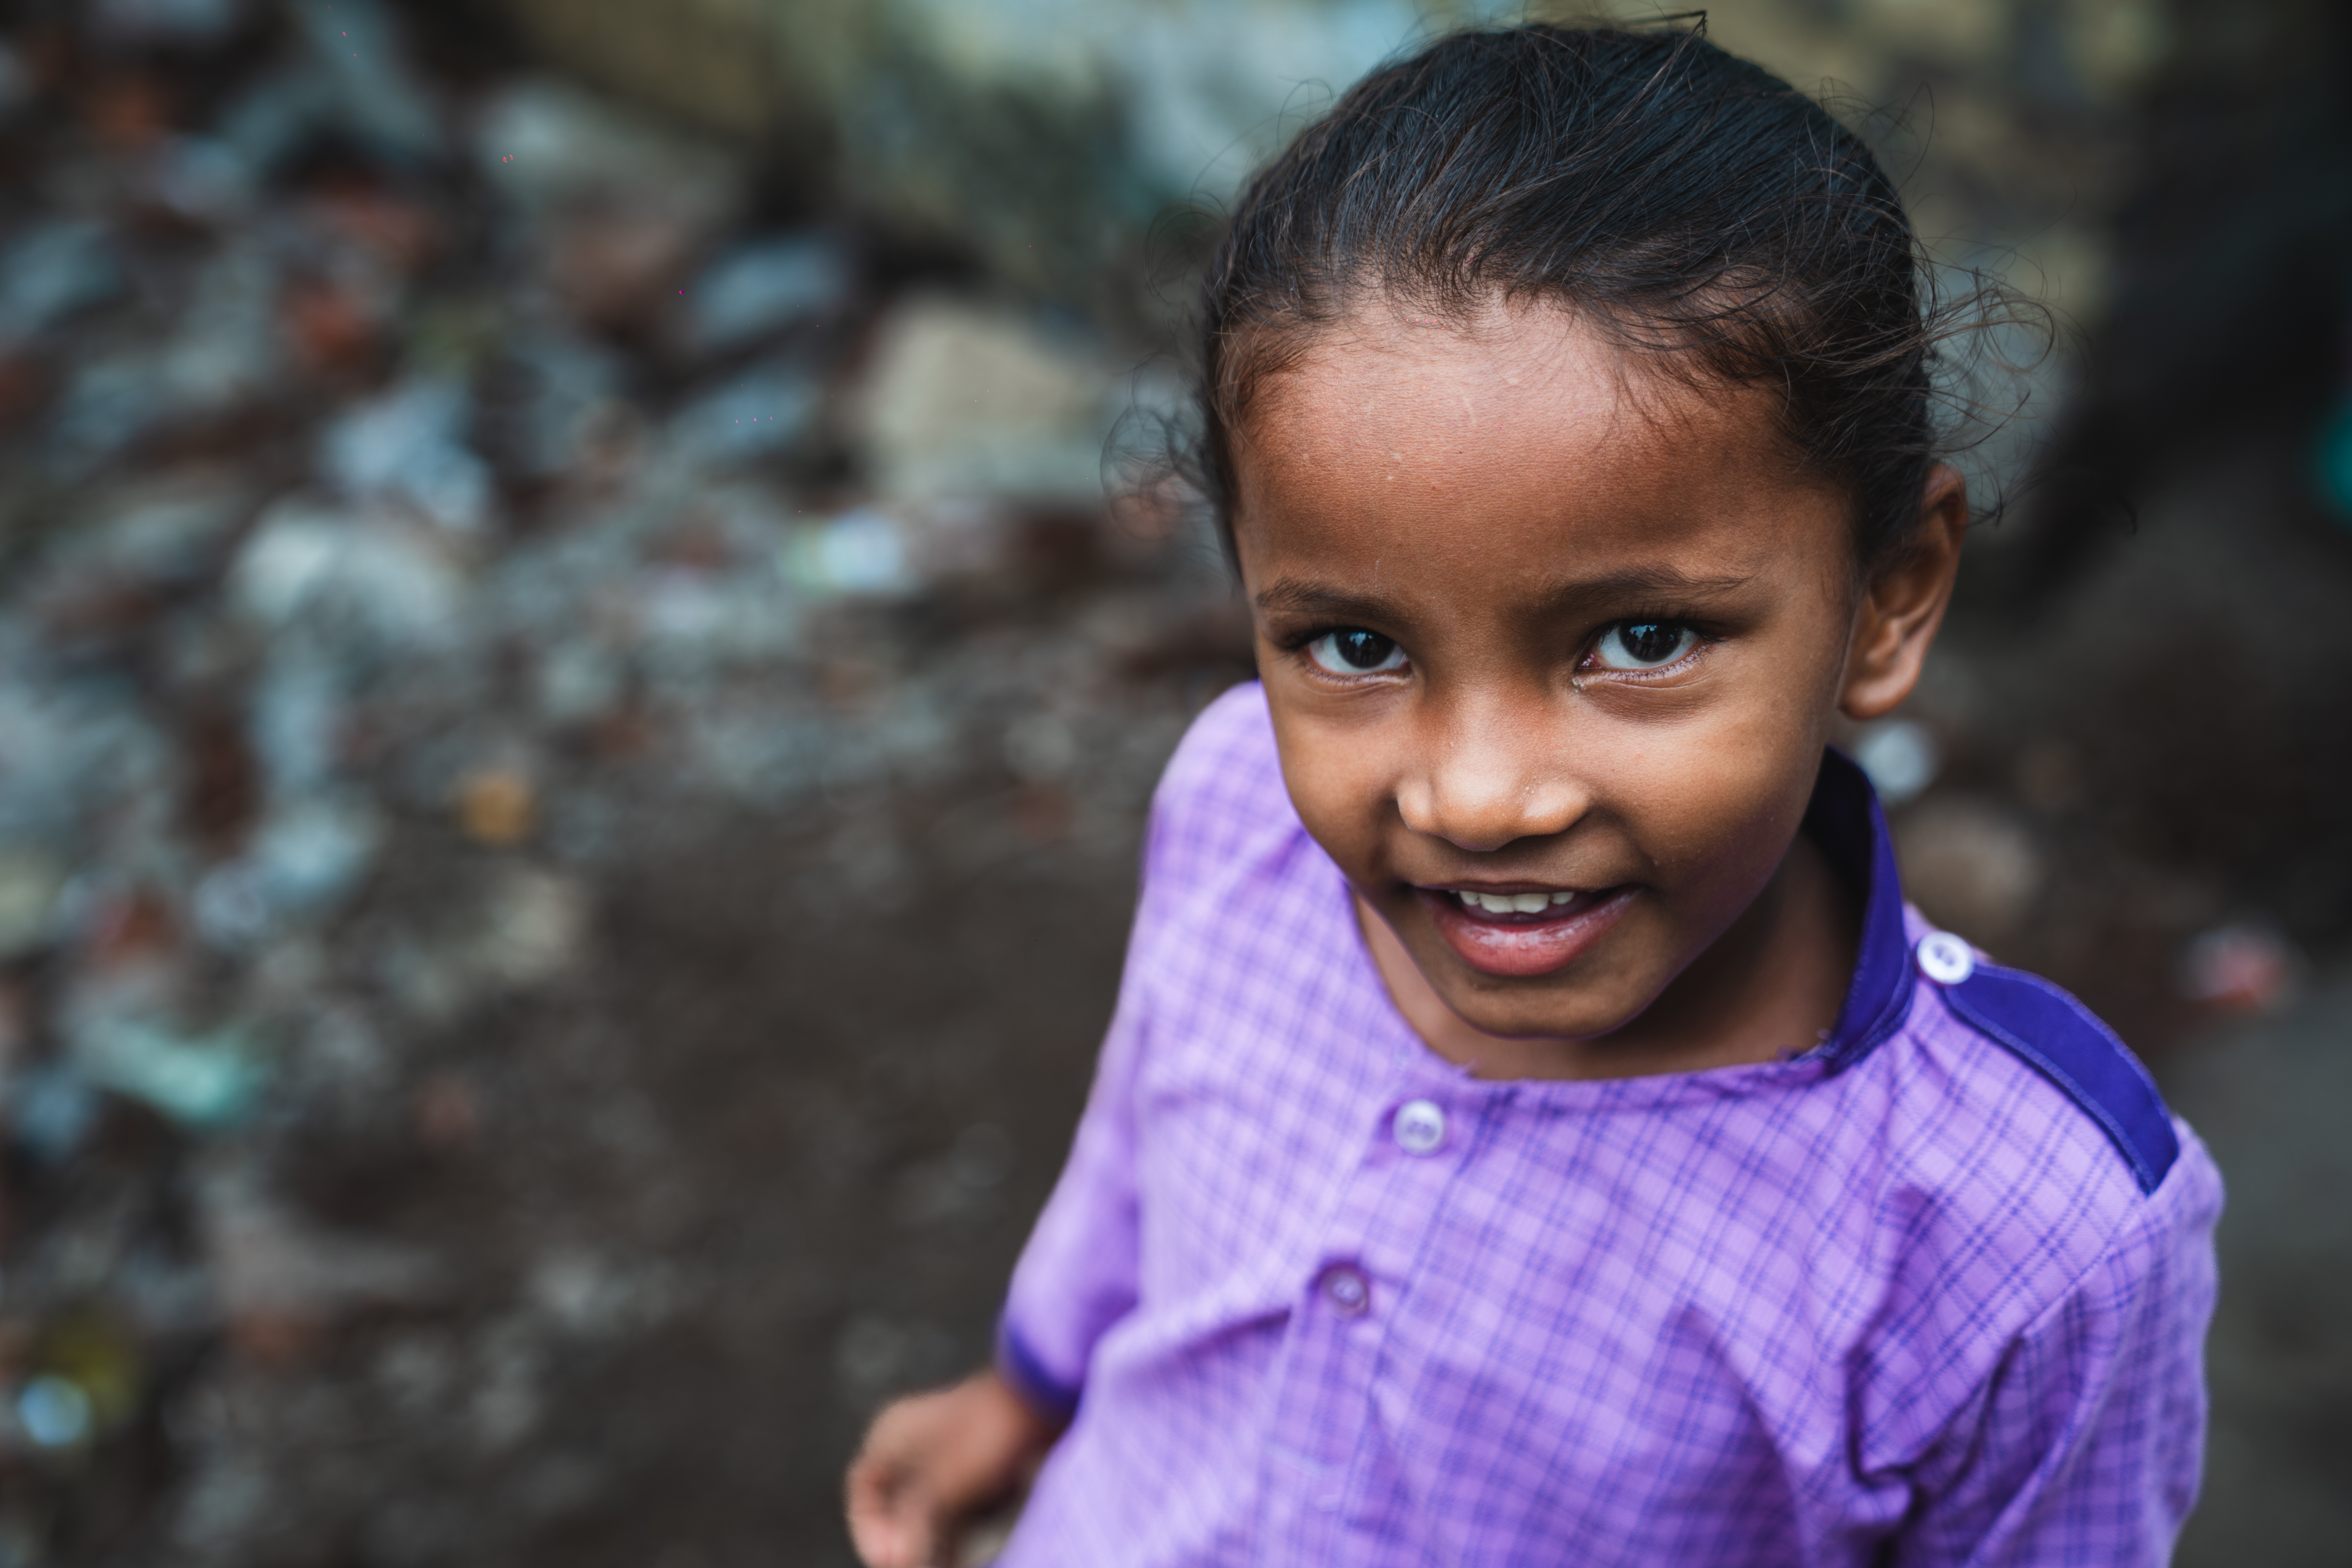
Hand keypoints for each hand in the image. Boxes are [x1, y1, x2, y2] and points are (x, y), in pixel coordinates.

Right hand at [845, 1368, 1061, 1567]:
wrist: (1043, 1399)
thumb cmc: (984, 1436)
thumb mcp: (940, 1490)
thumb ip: (913, 1531)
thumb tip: (901, 1562)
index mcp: (890, 1434)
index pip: (863, 1490)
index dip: (869, 1530)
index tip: (888, 1560)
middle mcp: (912, 1441)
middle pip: (895, 1503)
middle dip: (903, 1542)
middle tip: (912, 1567)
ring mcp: (945, 1452)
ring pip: (926, 1509)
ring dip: (929, 1542)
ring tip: (938, 1566)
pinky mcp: (975, 1464)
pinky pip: (953, 1506)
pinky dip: (952, 1533)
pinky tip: (959, 1557)